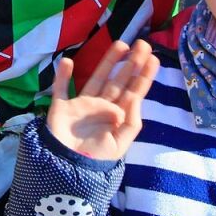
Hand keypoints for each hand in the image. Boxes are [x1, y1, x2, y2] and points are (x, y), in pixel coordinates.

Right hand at [46, 39, 158, 159]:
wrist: (67, 171)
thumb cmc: (95, 159)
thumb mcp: (119, 145)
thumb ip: (130, 123)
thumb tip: (132, 99)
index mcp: (116, 117)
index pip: (133, 93)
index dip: (143, 76)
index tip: (154, 59)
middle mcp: (101, 107)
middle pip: (118, 81)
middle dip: (131, 63)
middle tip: (143, 44)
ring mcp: (81, 105)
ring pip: (96, 78)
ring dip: (107, 62)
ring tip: (120, 44)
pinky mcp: (61, 107)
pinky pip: (61, 89)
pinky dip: (62, 76)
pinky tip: (67, 61)